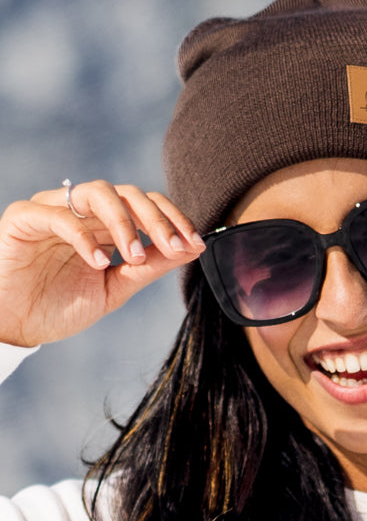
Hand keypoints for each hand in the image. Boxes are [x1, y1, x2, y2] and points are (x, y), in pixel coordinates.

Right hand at [0, 180, 205, 346]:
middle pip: (128, 193)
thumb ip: (150, 267)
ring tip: (136, 257)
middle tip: (175, 248)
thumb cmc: (61, 307)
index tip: (195, 245)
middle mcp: (81, 211)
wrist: (17, 326)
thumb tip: (193, 248)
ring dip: (125, 223)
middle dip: (157, 219)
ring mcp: (53, 210)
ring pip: (98, 193)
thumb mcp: (115, 288)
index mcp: (104, 224)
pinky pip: (59, 216)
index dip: (173, 220)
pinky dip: (85, 237)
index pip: (146, 205)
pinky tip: (101, 262)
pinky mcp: (24, 219)